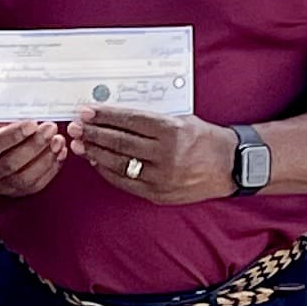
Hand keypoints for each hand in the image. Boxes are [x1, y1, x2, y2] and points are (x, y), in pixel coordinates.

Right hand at [0, 115, 67, 196]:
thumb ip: (3, 116)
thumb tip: (31, 112)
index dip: (14, 135)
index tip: (32, 124)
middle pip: (10, 164)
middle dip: (35, 145)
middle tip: (50, 129)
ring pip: (24, 178)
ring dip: (45, 159)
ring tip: (57, 141)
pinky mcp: (13, 192)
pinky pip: (34, 186)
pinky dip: (50, 170)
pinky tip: (58, 154)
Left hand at [70, 107, 233, 204]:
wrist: (231, 166)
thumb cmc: (205, 138)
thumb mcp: (181, 119)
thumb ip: (150, 119)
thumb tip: (114, 116)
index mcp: (172, 131)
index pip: (130, 121)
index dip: (105, 116)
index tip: (87, 111)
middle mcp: (166, 154)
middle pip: (120, 142)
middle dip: (93, 133)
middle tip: (75, 127)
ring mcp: (161, 177)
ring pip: (119, 164)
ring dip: (96, 153)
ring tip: (80, 144)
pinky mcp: (159, 194)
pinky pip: (125, 182)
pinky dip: (108, 171)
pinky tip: (97, 162)